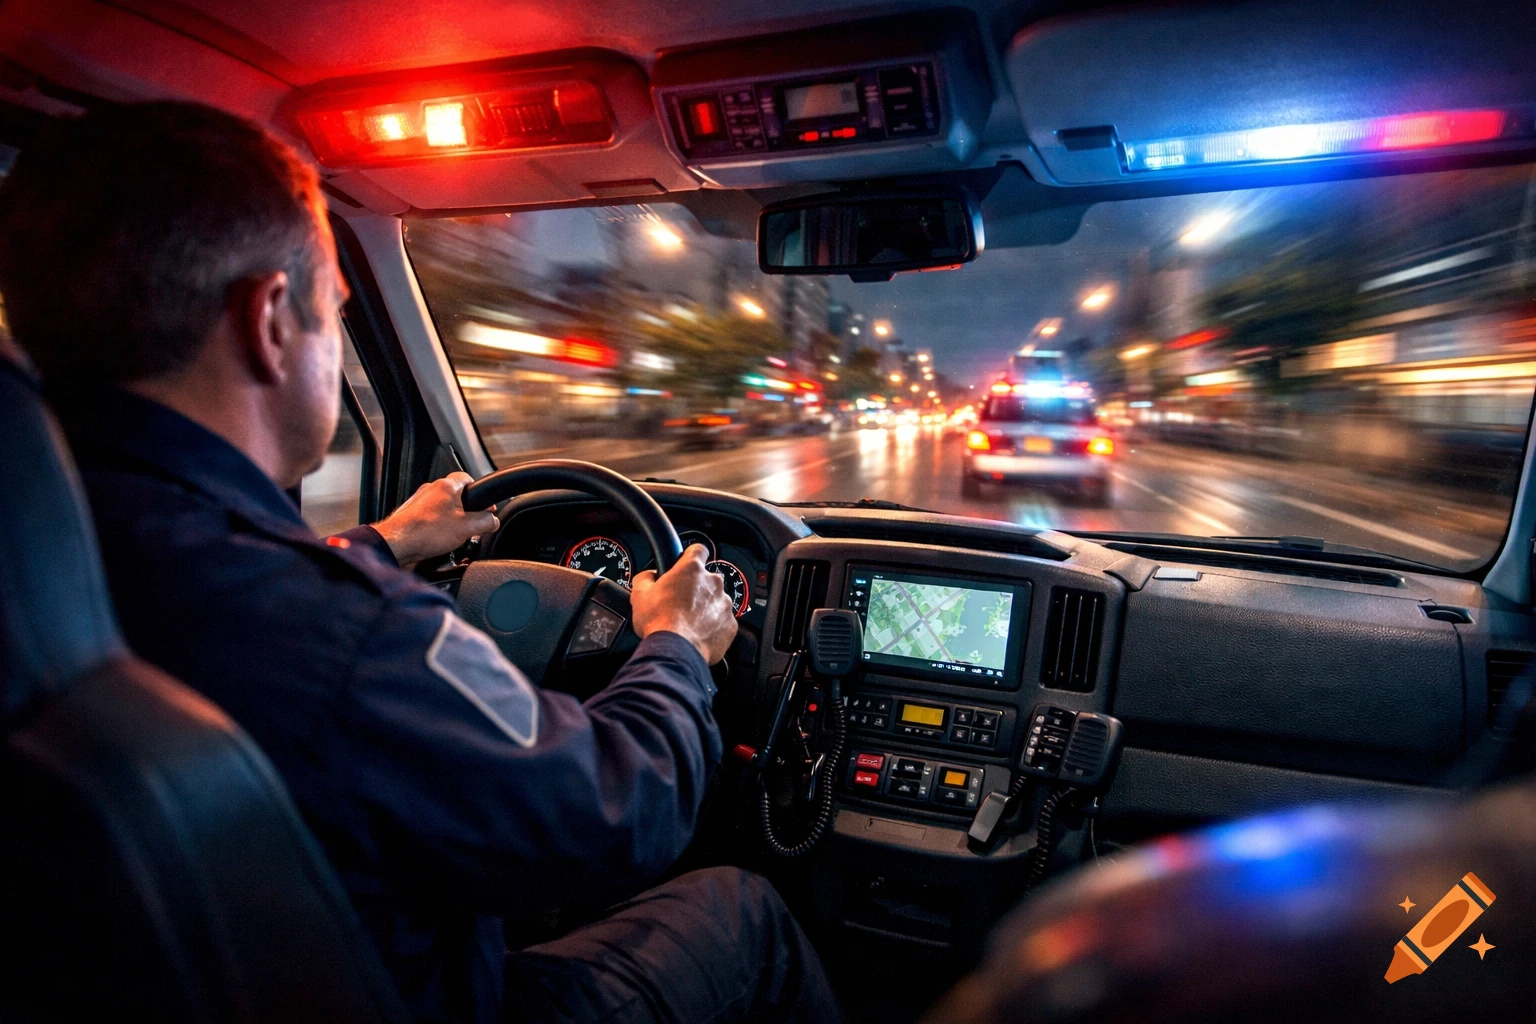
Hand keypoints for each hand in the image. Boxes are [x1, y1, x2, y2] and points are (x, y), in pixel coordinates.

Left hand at [371, 472, 499, 567]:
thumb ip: (486, 522)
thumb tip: (493, 521)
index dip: (480, 492)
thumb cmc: (426, 532)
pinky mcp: (410, 515)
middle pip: (456, 495)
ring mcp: (418, 502)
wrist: (397, 544)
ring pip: (442, 507)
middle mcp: (431, 490)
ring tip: (453, 536)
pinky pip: (430, 518)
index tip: (486, 505)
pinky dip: (437, 527)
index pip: (468, 478)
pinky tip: (438, 541)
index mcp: (446, 486)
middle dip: (466, 510)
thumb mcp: (468, 528)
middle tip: (471, 525)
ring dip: (451, 520)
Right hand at [631, 544, 737, 664]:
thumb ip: (646, 577)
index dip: (690, 555)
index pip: (698, 549)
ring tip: (687, 622)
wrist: (676, 650)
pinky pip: (722, 621)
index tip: (686, 562)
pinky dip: (713, 626)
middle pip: (707, 579)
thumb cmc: (659, 622)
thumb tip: (649, 576)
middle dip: (695, 588)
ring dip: (705, 608)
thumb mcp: (640, 594)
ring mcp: (724, 604)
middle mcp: (713, 583)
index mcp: (692, 569)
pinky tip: (697, 633)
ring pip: (716, 601)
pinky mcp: (730, 625)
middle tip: (679, 602)